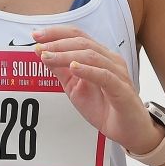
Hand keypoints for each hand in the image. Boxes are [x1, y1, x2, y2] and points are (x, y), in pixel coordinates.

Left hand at [31, 26, 161, 154]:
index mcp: (99, 57)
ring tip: (47, 57)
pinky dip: (88, 70)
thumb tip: (42, 55)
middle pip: (83, 42)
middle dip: (57, 43)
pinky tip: (73, 68)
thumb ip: (62, 72)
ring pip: (91, 56)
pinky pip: (105, 76)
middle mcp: (110, 60)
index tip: (36, 36)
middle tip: (39, 47)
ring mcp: (118, 73)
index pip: (78, 37)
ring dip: (66, 55)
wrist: (128, 131)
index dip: (56, 33)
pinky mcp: (122, 90)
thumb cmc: (105, 108)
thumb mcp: (75, 89)